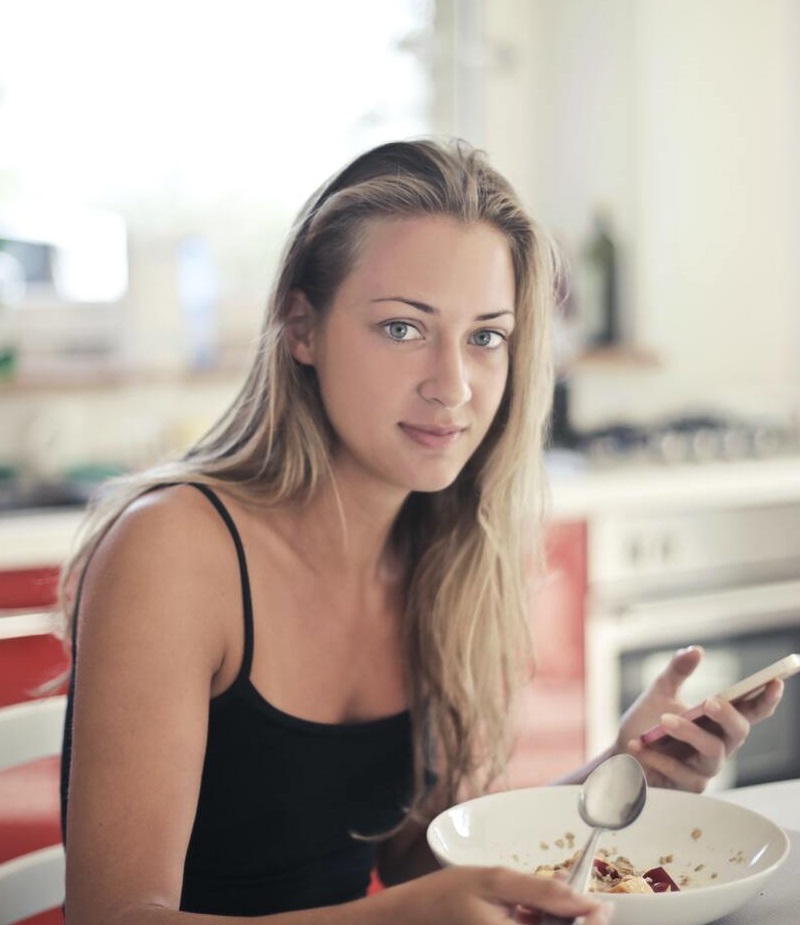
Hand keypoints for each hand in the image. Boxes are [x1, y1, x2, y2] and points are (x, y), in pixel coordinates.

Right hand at [375, 865, 612, 923]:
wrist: (402, 920)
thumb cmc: (441, 897)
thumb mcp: (493, 882)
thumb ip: (543, 892)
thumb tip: (589, 903)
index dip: (592, 924)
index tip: (599, 906)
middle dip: (571, 922)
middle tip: (572, 903)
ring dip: (553, 923)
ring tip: (536, 902)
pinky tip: (523, 912)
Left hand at [616, 645, 783, 790]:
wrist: (620, 753)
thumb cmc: (646, 724)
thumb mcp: (660, 692)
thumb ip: (677, 671)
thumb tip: (695, 650)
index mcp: (717, 720)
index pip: (750, 710)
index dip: (766, 698)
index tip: (775, 681)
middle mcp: (719, 744)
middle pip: (739, 732)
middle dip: (727, 715)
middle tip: (709, 701)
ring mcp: (706, 767)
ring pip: (713, 752)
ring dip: (689, 733)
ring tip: (663, 720)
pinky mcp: (689, 785)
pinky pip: (682, 772)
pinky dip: (660, 757)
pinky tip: (640, 746)